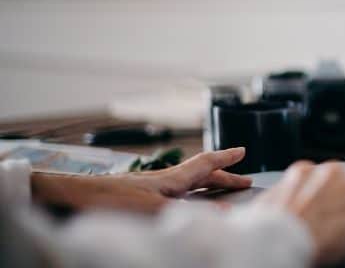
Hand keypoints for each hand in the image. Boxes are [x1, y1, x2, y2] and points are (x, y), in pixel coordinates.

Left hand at [31, 148, 251, 212]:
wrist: (80, 198)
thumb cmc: (114, 199)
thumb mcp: (156, 208)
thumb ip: (190, 212)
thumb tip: (223, 214)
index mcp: (173, 177)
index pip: (206, 163)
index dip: (226, 158)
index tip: (243, 151)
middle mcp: (167, 180)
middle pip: (203, 174)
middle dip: (225, 176)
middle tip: (244, 180)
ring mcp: (155, 188)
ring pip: (191, 184)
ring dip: (209, 186)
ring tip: (223, 191)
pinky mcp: (144, 197)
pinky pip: (178, 194)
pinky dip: (192, 197)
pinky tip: (188, 204)